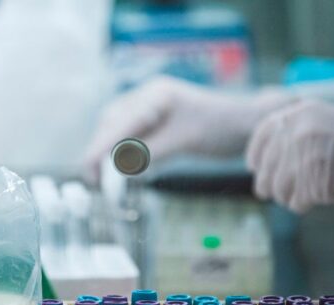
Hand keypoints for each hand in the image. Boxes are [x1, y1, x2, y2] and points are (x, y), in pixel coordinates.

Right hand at [83, 76, 294, 183]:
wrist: (245, 124)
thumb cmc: (220, 128)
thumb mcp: (184, 141)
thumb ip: (150, 153)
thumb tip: (119, 169)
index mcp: (156, 95)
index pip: (120, 122)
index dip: (101, 146)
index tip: (88, 168)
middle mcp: (149, 96)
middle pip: (113, 123)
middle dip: (100, 150)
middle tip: (94, 180)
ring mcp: (152, 107)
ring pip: (119, 130)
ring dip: (109, 153)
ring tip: (103, 178)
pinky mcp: (157, 120)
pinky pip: (131, 135)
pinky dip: (123, 152)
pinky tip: (121, 169)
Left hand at [246, 100, 333, 212]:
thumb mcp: (324, 123)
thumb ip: (294, 135)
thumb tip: (261, 163)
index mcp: (299, 115)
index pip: (262, 137)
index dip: (255, 156)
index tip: (255, 167)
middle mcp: (299, 133)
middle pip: (266, 168)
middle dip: (269, 184)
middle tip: (274, 192)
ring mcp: (307, 158)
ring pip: (278, 188)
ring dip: (286, 196)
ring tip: (302, 195)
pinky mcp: (317, 183)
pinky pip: (296, 201)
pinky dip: (301, 205)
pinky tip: (313, 201)